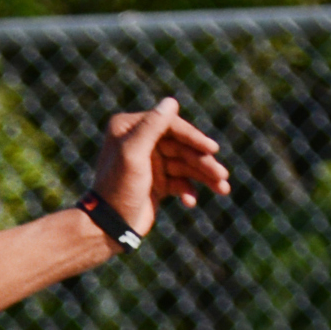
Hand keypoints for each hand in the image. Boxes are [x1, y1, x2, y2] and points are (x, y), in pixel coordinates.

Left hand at [90, 96, 229, 239]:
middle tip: (222, 176)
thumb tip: (171, 101)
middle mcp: (140, 141)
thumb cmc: (118, 189)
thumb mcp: (133, 155)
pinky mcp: (156, 183)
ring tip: (223, 189)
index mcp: (131, 128)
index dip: (194, 138)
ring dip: (204, 176)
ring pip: (185, 164)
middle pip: (181, 146)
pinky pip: (180, 182)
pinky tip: (191, 202)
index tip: (212, 149)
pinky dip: (188, 191)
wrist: (107, 229)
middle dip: (203, 162)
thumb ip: (151, 127)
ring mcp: (150, 163)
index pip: (170, 126)